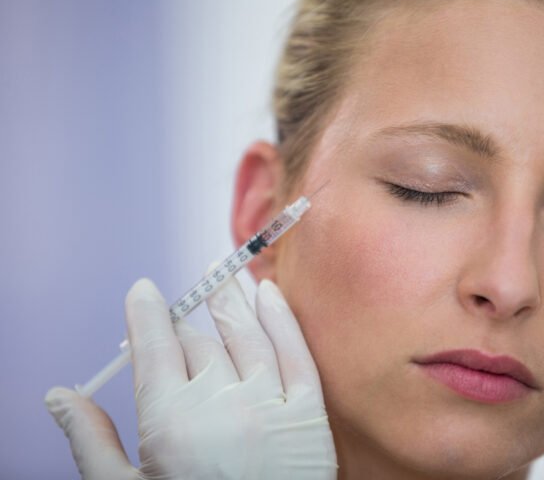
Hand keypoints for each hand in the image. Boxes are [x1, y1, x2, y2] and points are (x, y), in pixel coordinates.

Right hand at [45, 276, 337, 478]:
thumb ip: (91, 442)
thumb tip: (60, 395)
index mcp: (170, 421)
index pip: (154, 345)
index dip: (146, 313)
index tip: (143, 290)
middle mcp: (221, 404)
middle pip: (197, 342)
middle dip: (184, 320)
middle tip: (180, 305)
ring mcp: (270, 405)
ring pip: (246, 334)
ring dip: (230, 300)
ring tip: (222, 275)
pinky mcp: (310, 416)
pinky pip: (296, 353)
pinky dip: (282, 318)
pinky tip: (269, 292)